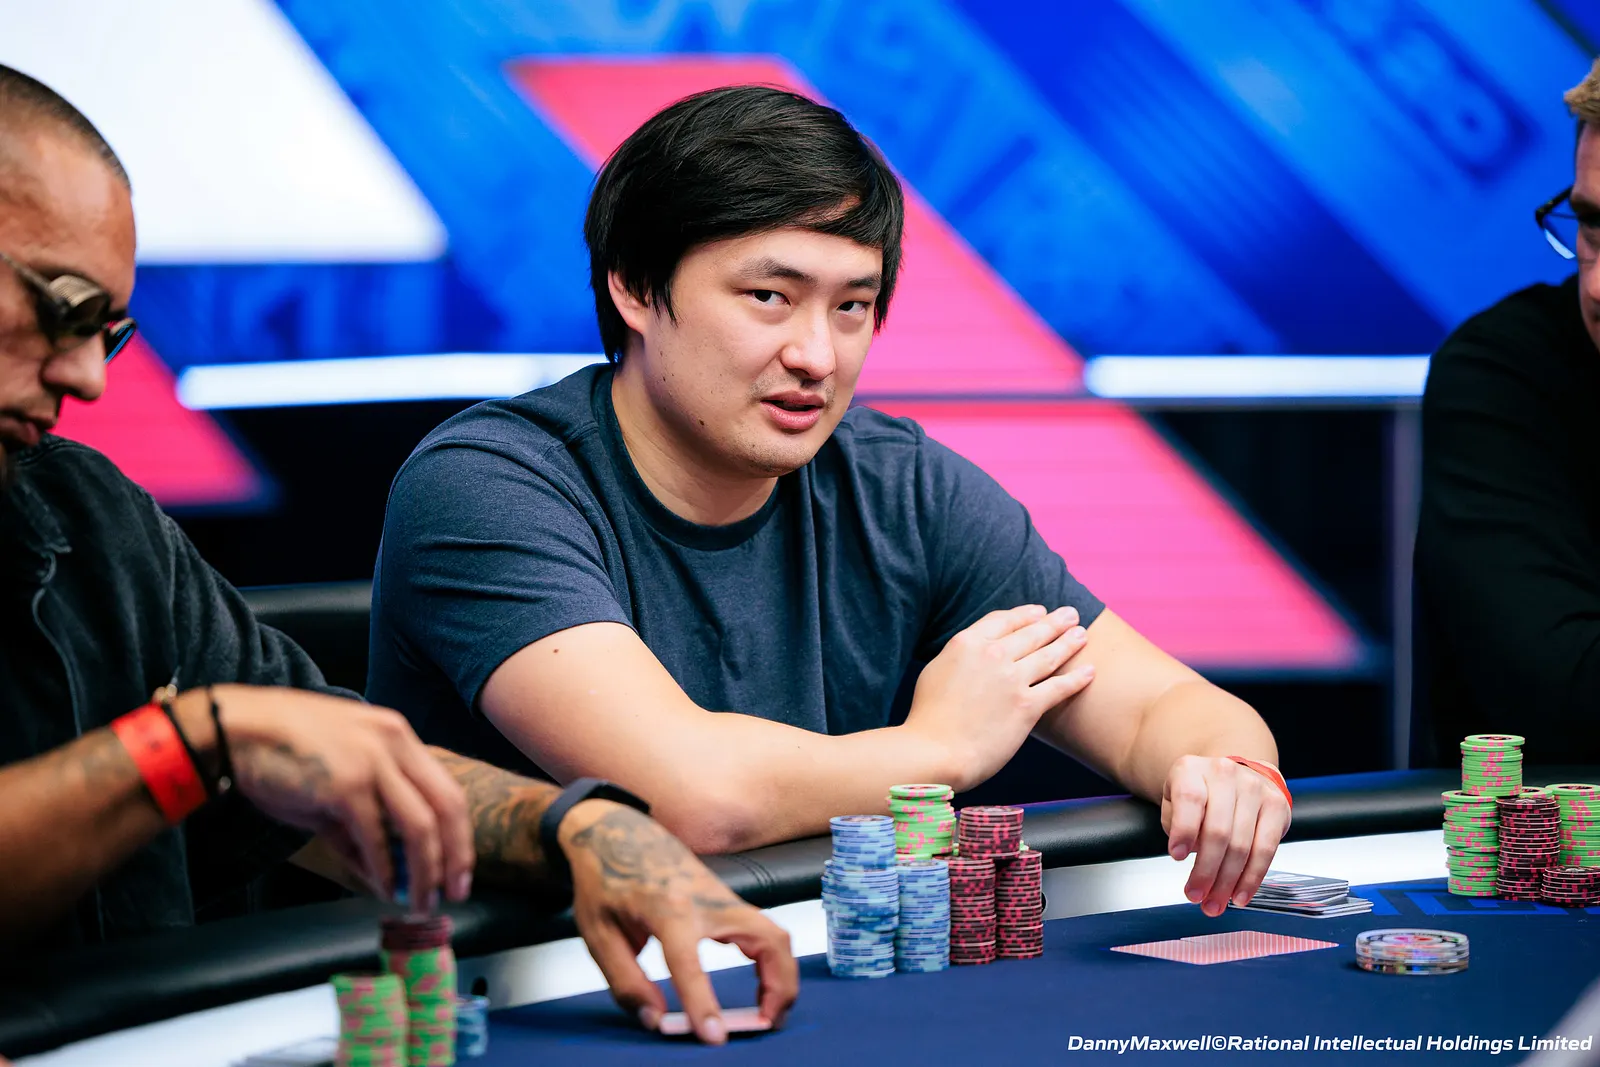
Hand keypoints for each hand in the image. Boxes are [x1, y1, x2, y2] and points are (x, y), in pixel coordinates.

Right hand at [179, 685, 474, 909]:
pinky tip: (385, 890)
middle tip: (456, 893)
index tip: (460, 869)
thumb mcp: (336, 781)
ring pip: (420, 826)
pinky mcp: (347, 784)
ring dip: (426, 872)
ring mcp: (373, 761)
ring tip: (422, 902)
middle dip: (457, 856)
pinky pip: (377, 837)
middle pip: (447, 806)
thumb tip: (385, 872)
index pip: (446, 789)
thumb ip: (364, 823)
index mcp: (397, 737)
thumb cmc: (281, 755)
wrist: (235, 729)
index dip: (459, 834)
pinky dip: (385, 870)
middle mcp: (394, 744)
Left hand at [562, 800, 797, 1044]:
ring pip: (776, 934)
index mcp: (667, 907)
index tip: (714, 1037)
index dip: (703, 1003)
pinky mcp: (729, 899)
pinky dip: (774, 961)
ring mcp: (724, 896)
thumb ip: (626, 982)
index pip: (690, 962)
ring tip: (768, 1012)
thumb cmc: (605, 878)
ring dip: (783, 975)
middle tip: (767, 1024)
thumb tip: (656, 1020)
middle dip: (779, 986)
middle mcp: (706, 900)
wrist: (616, 831)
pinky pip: (766, 931)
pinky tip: (762, 987)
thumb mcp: (598, 933)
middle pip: (766, 939)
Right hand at [904, 604, 1092, 788]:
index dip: (1025, 615)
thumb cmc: (928, 718)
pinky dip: (1077, 678)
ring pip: (1049, 655)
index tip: (1039, 611)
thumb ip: (959, 656)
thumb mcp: (935, 671)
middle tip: (1071, 614)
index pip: (1003, 621)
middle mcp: (993, 655)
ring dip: (1069, 642)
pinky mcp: (1027, 706)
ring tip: (1082, 634)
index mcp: (967, 643)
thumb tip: (972, 653)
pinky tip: (1089, 671)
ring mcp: (1012, 679)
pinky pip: (1059, 687)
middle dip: (1054, 622)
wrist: (936, 750)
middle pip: (1031, 633)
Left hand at [1161, 755, 1289, 916]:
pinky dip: (1252, 877)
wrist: (1234, 776)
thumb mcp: (1174, 801)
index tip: (1177, 857)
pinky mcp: (1277, 805)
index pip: (1190, 798)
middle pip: (1218, 830)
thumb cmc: (1199, 795)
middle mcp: (1225, 774)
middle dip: (1206, 871)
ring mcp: (1254, 788)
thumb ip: (1176, 823)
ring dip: (1227, 882)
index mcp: (1192, 770)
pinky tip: (1240, 894)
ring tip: (1214, 903)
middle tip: (1195, 896)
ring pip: (1242, 845)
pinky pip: (1266, 849)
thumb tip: (1191, 854)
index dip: (1184, 830)